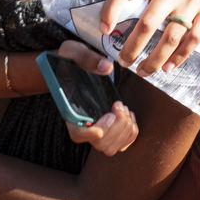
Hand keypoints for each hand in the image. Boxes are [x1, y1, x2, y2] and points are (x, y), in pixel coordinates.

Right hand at [57, 41, 137, 155]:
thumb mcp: (73, 51)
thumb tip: (106, 67)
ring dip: (125, 128)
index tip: (107, 115)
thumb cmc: (69, 59)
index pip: (77, 134)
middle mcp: (81, 124)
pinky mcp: (107, 129)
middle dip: (117, 127)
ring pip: (111, 147)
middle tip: (118, 105)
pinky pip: (121, 144)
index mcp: (69, 110)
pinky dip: (130, 132)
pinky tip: (128, 115)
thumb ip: (86, 58)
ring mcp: (94, 129)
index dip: (92, 133)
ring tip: (123, 108)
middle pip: (100, 144)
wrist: (72, 65)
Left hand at [99, 0, 199, 76]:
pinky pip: (191, 41)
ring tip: (143, 71)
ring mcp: (192, 2)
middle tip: (123, 61)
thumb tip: (115, 14)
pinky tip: (167, 67)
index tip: (104, 29)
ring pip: (170, 38)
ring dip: (154, 59)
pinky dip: (178, 58)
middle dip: (132, 48)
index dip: (111, 9)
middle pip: (147, 23)